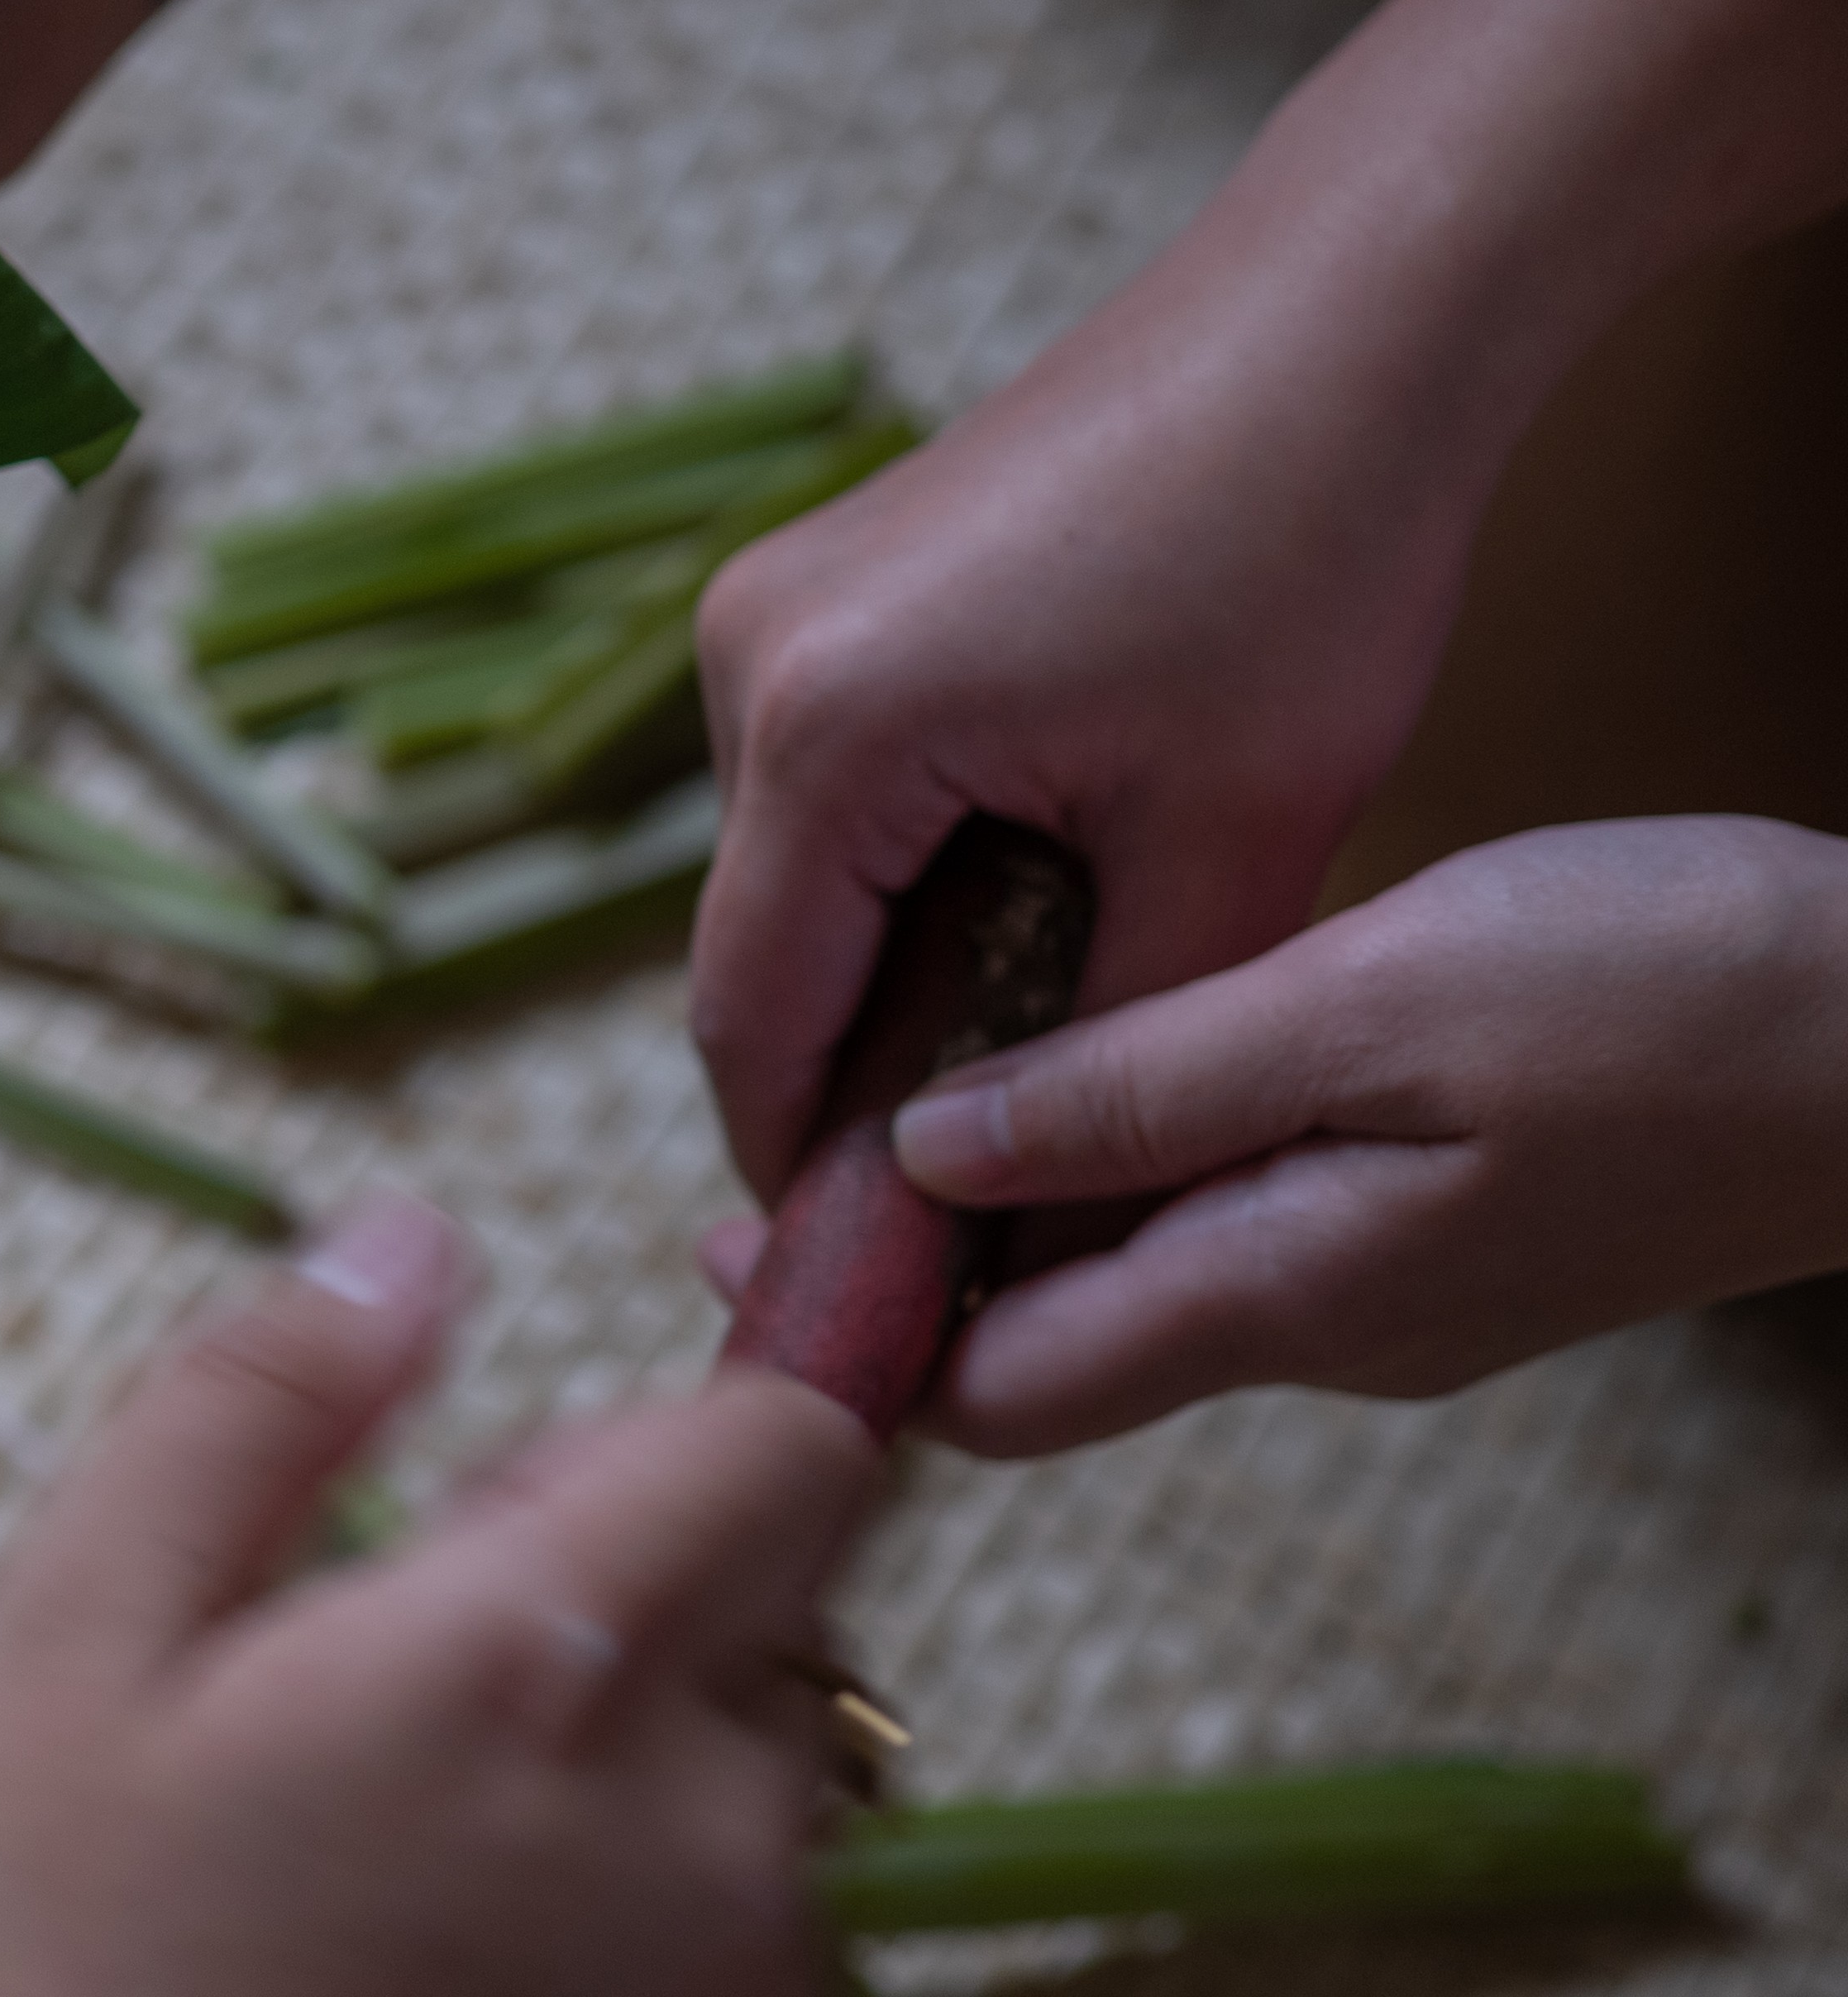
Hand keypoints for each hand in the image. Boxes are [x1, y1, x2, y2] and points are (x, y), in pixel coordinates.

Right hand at [0, 1199, 882, 1996]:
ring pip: (766, 1760)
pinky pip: (748, 1912)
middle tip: (404, 1672)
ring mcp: (731, 1973)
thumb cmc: (36, 1940)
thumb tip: (416, 1234)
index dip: (673, 1426)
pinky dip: (642, 1887)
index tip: (529, 1479)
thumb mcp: (72, 1631)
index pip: (793, 1446)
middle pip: (785, 1593)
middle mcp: (695, 1822)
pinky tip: (457, 1928)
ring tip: (416, 1823)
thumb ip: (259, 1405)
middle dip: (634, 1581)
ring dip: (641, 1745)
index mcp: (529, 1663)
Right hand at [688, 263, 1511, 1199]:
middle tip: (1000, 1183)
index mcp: (825, 728)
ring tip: (1060, 1008)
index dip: (810, 1179)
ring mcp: (773, 604)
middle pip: (762, 946)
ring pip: (800, 868)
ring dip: (900, 962)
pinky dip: (915, 862)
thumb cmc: (1304, 557)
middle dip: (867, 1074)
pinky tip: (1045, 880)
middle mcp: (748, 656)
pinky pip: (835, 777)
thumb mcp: (1233, 855)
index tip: (888, 1293)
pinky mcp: (824, 580)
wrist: (1336, 320)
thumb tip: (1041, 1231)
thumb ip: (1119, 1056)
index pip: (752, 1025)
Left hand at [847, 816, 1847, 1453]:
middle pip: (1042, 1343)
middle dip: (895, 1266)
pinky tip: (1054, 1051)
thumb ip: (1140, 1092)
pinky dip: (1102, 1153)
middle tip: (763, 1138)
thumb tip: (923, 1152)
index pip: (997, 1392)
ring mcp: (1375, 1281)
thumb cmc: (1662, 991)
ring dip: (993, 1201)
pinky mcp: (1423, 1219)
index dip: (847, 1331)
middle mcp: (1315, 1323)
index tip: (721, 1232)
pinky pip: (1214, 1218)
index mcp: (1285, 1293)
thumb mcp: (1367, 1004)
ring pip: (1123, 1273)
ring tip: (872, 1073)